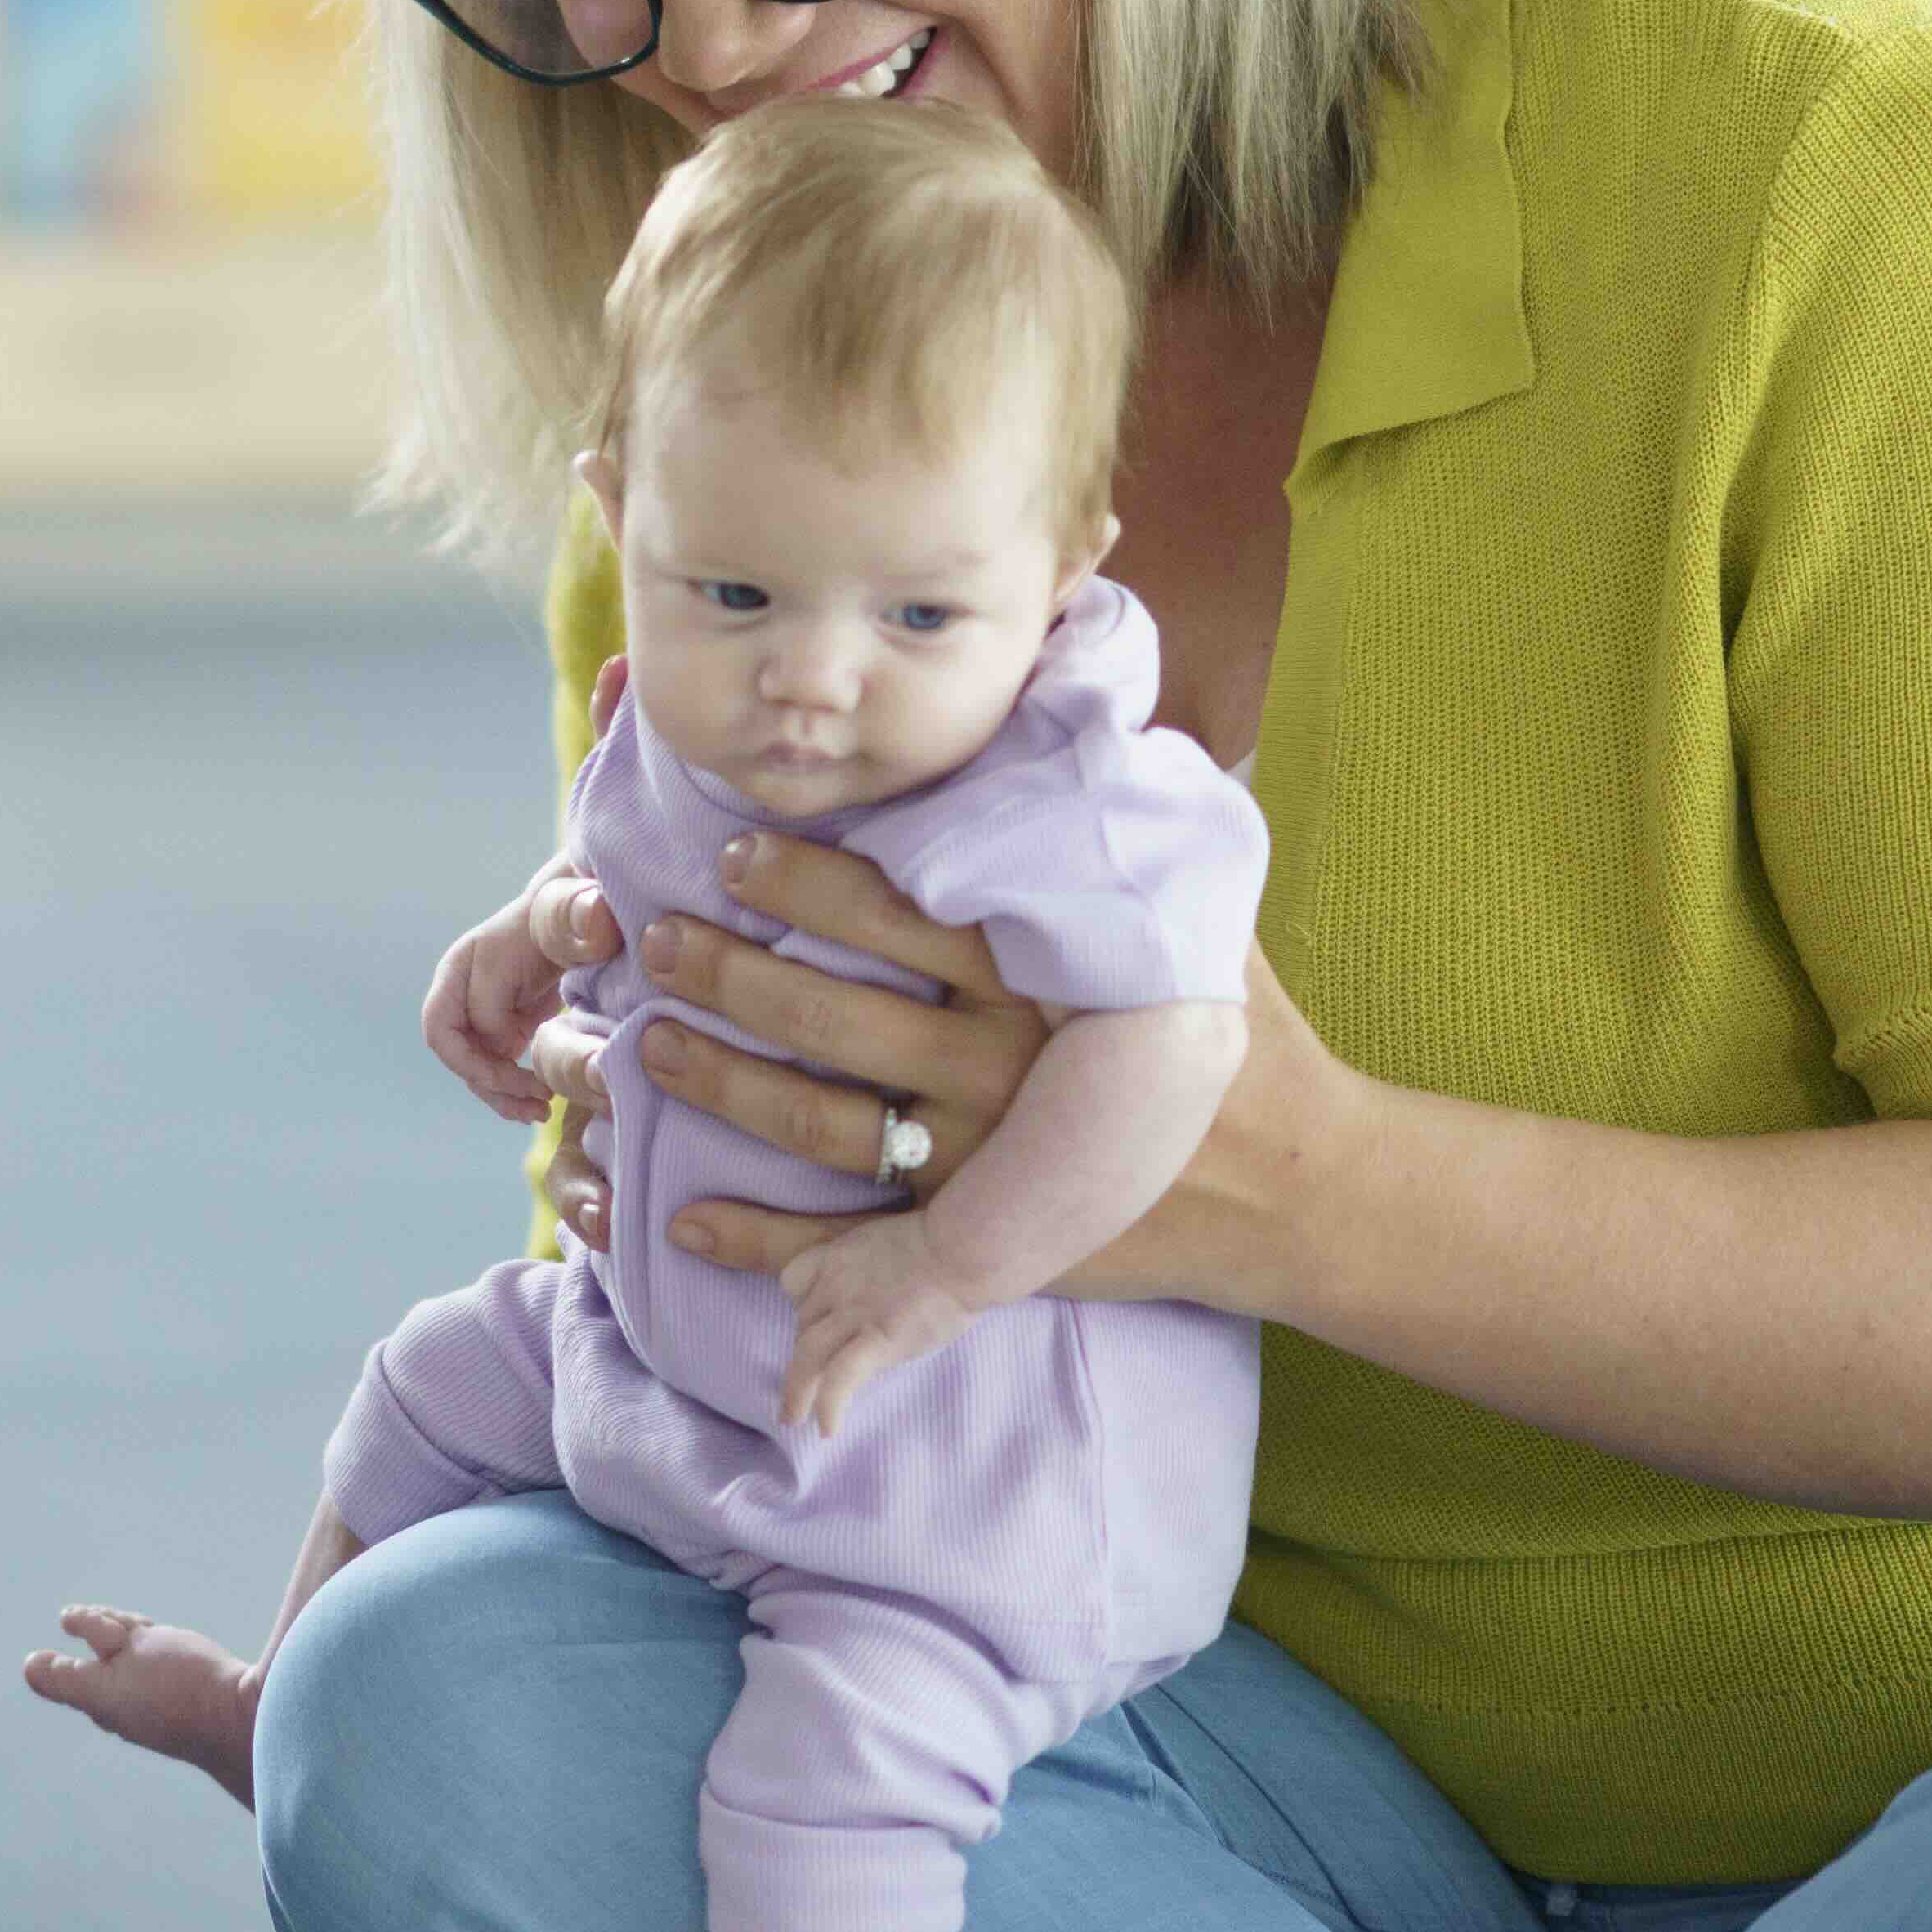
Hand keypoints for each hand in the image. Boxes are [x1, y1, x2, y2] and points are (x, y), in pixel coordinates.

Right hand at [421, 869, 625, 1124]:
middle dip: (493, 1084)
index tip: (511, 1072)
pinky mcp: (508, 1033)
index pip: (440, 1029)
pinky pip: (500, 1072)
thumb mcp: (536, 940)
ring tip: (542, 1110)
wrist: (583, 922)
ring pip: (479, 1072)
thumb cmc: (557, 923)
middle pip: (458, 1057)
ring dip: (506, 1097)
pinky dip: (517, 1093)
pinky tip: (543, 1104)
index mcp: (458, 971)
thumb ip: (498, 991)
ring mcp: (485, 1018)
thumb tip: (501, 1041)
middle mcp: (464, 998)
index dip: (468, 1059)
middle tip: (537, 1098)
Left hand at [646, 862, 1329, 1315]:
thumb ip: (1122, 824)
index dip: (806, 881)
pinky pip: (847, 1247)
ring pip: (821, 1124)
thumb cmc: (1236, 1030)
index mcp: (1045, 976)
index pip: (901, 914)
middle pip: (836, 1018)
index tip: (730, 847)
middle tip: (657, 938)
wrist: (1289, 1183)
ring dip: (721, 1085)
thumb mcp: (1196, 913)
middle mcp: (1006, 1068)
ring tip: (642, 1044)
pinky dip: (758, 1239)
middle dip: (731, 975)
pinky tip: (678, 1219)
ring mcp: (985, 1164)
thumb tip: (1083, 684)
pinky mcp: (979, 1240)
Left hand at [767, 1207, 981, 1438]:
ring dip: (797, 1392)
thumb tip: (901, 1282)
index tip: (814, 1323)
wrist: (964, 1248)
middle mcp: (836, 1286)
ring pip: (808, 1356)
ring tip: (791, 1419)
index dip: (801, 1304)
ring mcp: (853, 1314)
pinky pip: (841, 1377)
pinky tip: (826, 1429)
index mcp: (840, 1257)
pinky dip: (829, 1405)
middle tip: (794, 1390)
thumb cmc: (950, 1240)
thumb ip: (884, 1264)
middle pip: (804, 1327)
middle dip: (800, 1359)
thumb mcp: (898, 1239)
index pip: (795, 1283)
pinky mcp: (877, 1340)